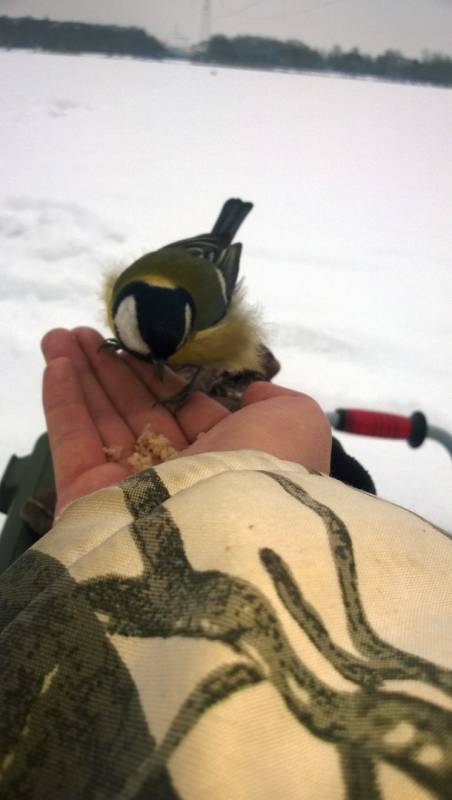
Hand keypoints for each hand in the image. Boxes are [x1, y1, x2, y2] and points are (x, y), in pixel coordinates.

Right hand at [42, 327, 330, 512]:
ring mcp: (130, 491)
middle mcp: (178, 475)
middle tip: (86, 332)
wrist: (229, 534)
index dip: (156, 375)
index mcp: (225, 459)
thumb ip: (279, 401)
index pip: (182, 410)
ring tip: (59, 334)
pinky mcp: (90, 501)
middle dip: (112, 370)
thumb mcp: (299, 423)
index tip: (134, 344)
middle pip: (136, 411)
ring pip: (101, 421)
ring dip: (82, 374)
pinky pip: (72, 443)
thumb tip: (254, 393)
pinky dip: (62, 401)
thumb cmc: (270, 469)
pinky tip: (56, 361)